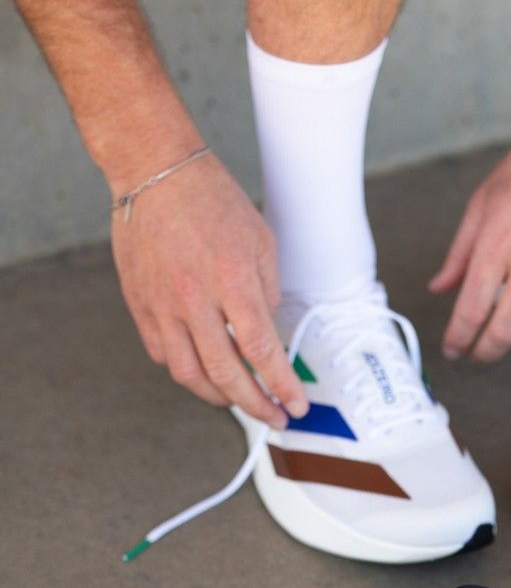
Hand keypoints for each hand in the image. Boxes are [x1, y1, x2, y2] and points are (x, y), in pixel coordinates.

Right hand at [110, 151, 306, 426]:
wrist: (154, 171)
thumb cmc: (212, 199)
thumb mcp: (262, 240)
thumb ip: (267, 292)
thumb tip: (265, 332)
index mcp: (232, 281)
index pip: (261, 351)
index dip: (282, 385)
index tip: (296, 404)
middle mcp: (194, 299)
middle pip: (225, 374)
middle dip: (255, 405)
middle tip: (273, 417)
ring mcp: (161, 304)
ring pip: (188, 374)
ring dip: (218, 396)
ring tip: (240, 400)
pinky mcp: (139, 304)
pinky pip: (162, 354)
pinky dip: (186, 371)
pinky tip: (204, 372)